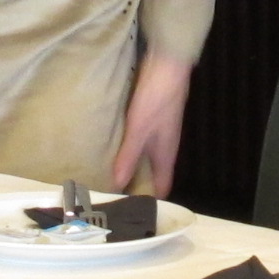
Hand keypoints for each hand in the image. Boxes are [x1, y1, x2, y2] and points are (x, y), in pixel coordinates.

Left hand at [114, 54, 192, 193]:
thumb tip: (118, 184)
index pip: (162, 186)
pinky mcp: (153, 118)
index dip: (151, 200)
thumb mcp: (139, 129)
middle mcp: (165, 146)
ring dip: (133, 166)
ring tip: (111, 174)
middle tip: (115, 195)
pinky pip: (142, 142)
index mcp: (165, 153)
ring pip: (147, 158)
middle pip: (154, 173)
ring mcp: (160, 132)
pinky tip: (115, 146)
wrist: (168, 66)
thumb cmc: (156, 99)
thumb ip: (128, 156)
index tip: (133, 212)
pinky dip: (130, 149)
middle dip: (139, 185)